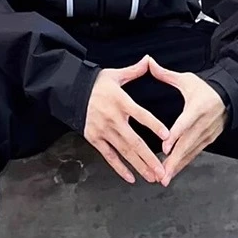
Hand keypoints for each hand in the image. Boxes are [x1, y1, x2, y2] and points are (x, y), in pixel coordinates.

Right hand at [83, 55, 168, 184]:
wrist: (70, 91)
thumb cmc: (95, 83)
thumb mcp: (114, 75)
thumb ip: (134, 71)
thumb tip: (149, 60)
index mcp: (120, 102)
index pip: (141, 115)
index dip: (154, 125)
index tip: (168, 136)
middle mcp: (112, 119)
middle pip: (134, 141)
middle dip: (149, 158)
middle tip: (162, 170)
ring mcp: (103, 131)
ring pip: (124, 152)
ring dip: (139, 166)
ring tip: (152, 176)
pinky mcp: (94, 139)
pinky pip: (109, 156)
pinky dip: (119, 168)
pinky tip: (130, 177)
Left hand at [148, 56, 228, 186]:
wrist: (230, 95)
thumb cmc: (205, 88)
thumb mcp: (186, 79)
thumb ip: (165, 74)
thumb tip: (148, 61)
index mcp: (197, 108)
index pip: (185, 123)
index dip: (175, 136)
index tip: (165, 147)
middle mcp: (203, 124)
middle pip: (187, 144)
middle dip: (174, 160)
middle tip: (161, 173)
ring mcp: (207, 134)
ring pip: (190, 153)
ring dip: (177, 166)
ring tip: (164, 178)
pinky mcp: (209, 140)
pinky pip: (194, 153)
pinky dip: (184, 163)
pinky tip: (173, 172)